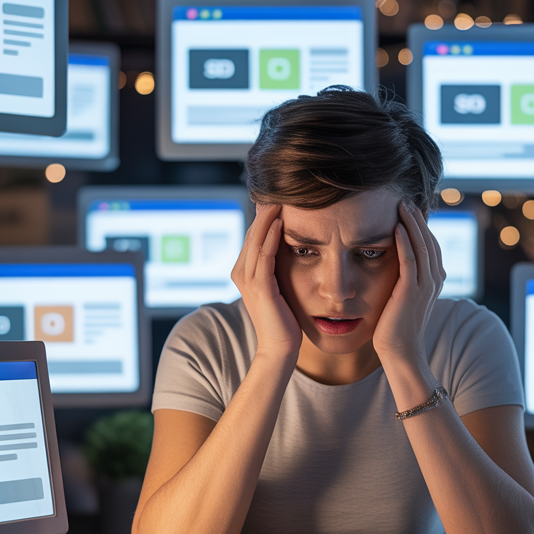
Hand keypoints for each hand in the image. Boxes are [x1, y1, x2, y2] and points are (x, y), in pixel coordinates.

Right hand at [231, 203, 302, 363]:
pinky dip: (272, 236)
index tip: (281, 194)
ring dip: (268, 217)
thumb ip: (278, 267)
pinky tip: (281, 221)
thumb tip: (292, 246)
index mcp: (244, 271)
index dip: (265, 214)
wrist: (281, 348)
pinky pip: (264, 255)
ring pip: (256, 239)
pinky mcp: (260, 287)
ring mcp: (248, 280)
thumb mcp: (280, 286)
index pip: (254, 234)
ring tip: (279, 196)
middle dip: (265, 210)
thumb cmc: (285, 319)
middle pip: (253, 232)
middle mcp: (241, 272)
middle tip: (278, 186)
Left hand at [372, 203, 444, 368]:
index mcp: (434, 280)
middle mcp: (434, 280)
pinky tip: (397, 227)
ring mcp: (425, 286)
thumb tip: (394, 263)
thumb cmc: (396, 328)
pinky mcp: (411, 292)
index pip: (431, 244)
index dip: (420, 226)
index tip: (407, 209)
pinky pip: (411, 261)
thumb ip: (404, 279)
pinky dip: (405, 242)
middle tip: (404, 199)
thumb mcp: (403, 298)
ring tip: (401, 206)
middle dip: (417, 219)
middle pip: (429, 240)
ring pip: (422, 246)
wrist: (400, 353)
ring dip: (412, 224)